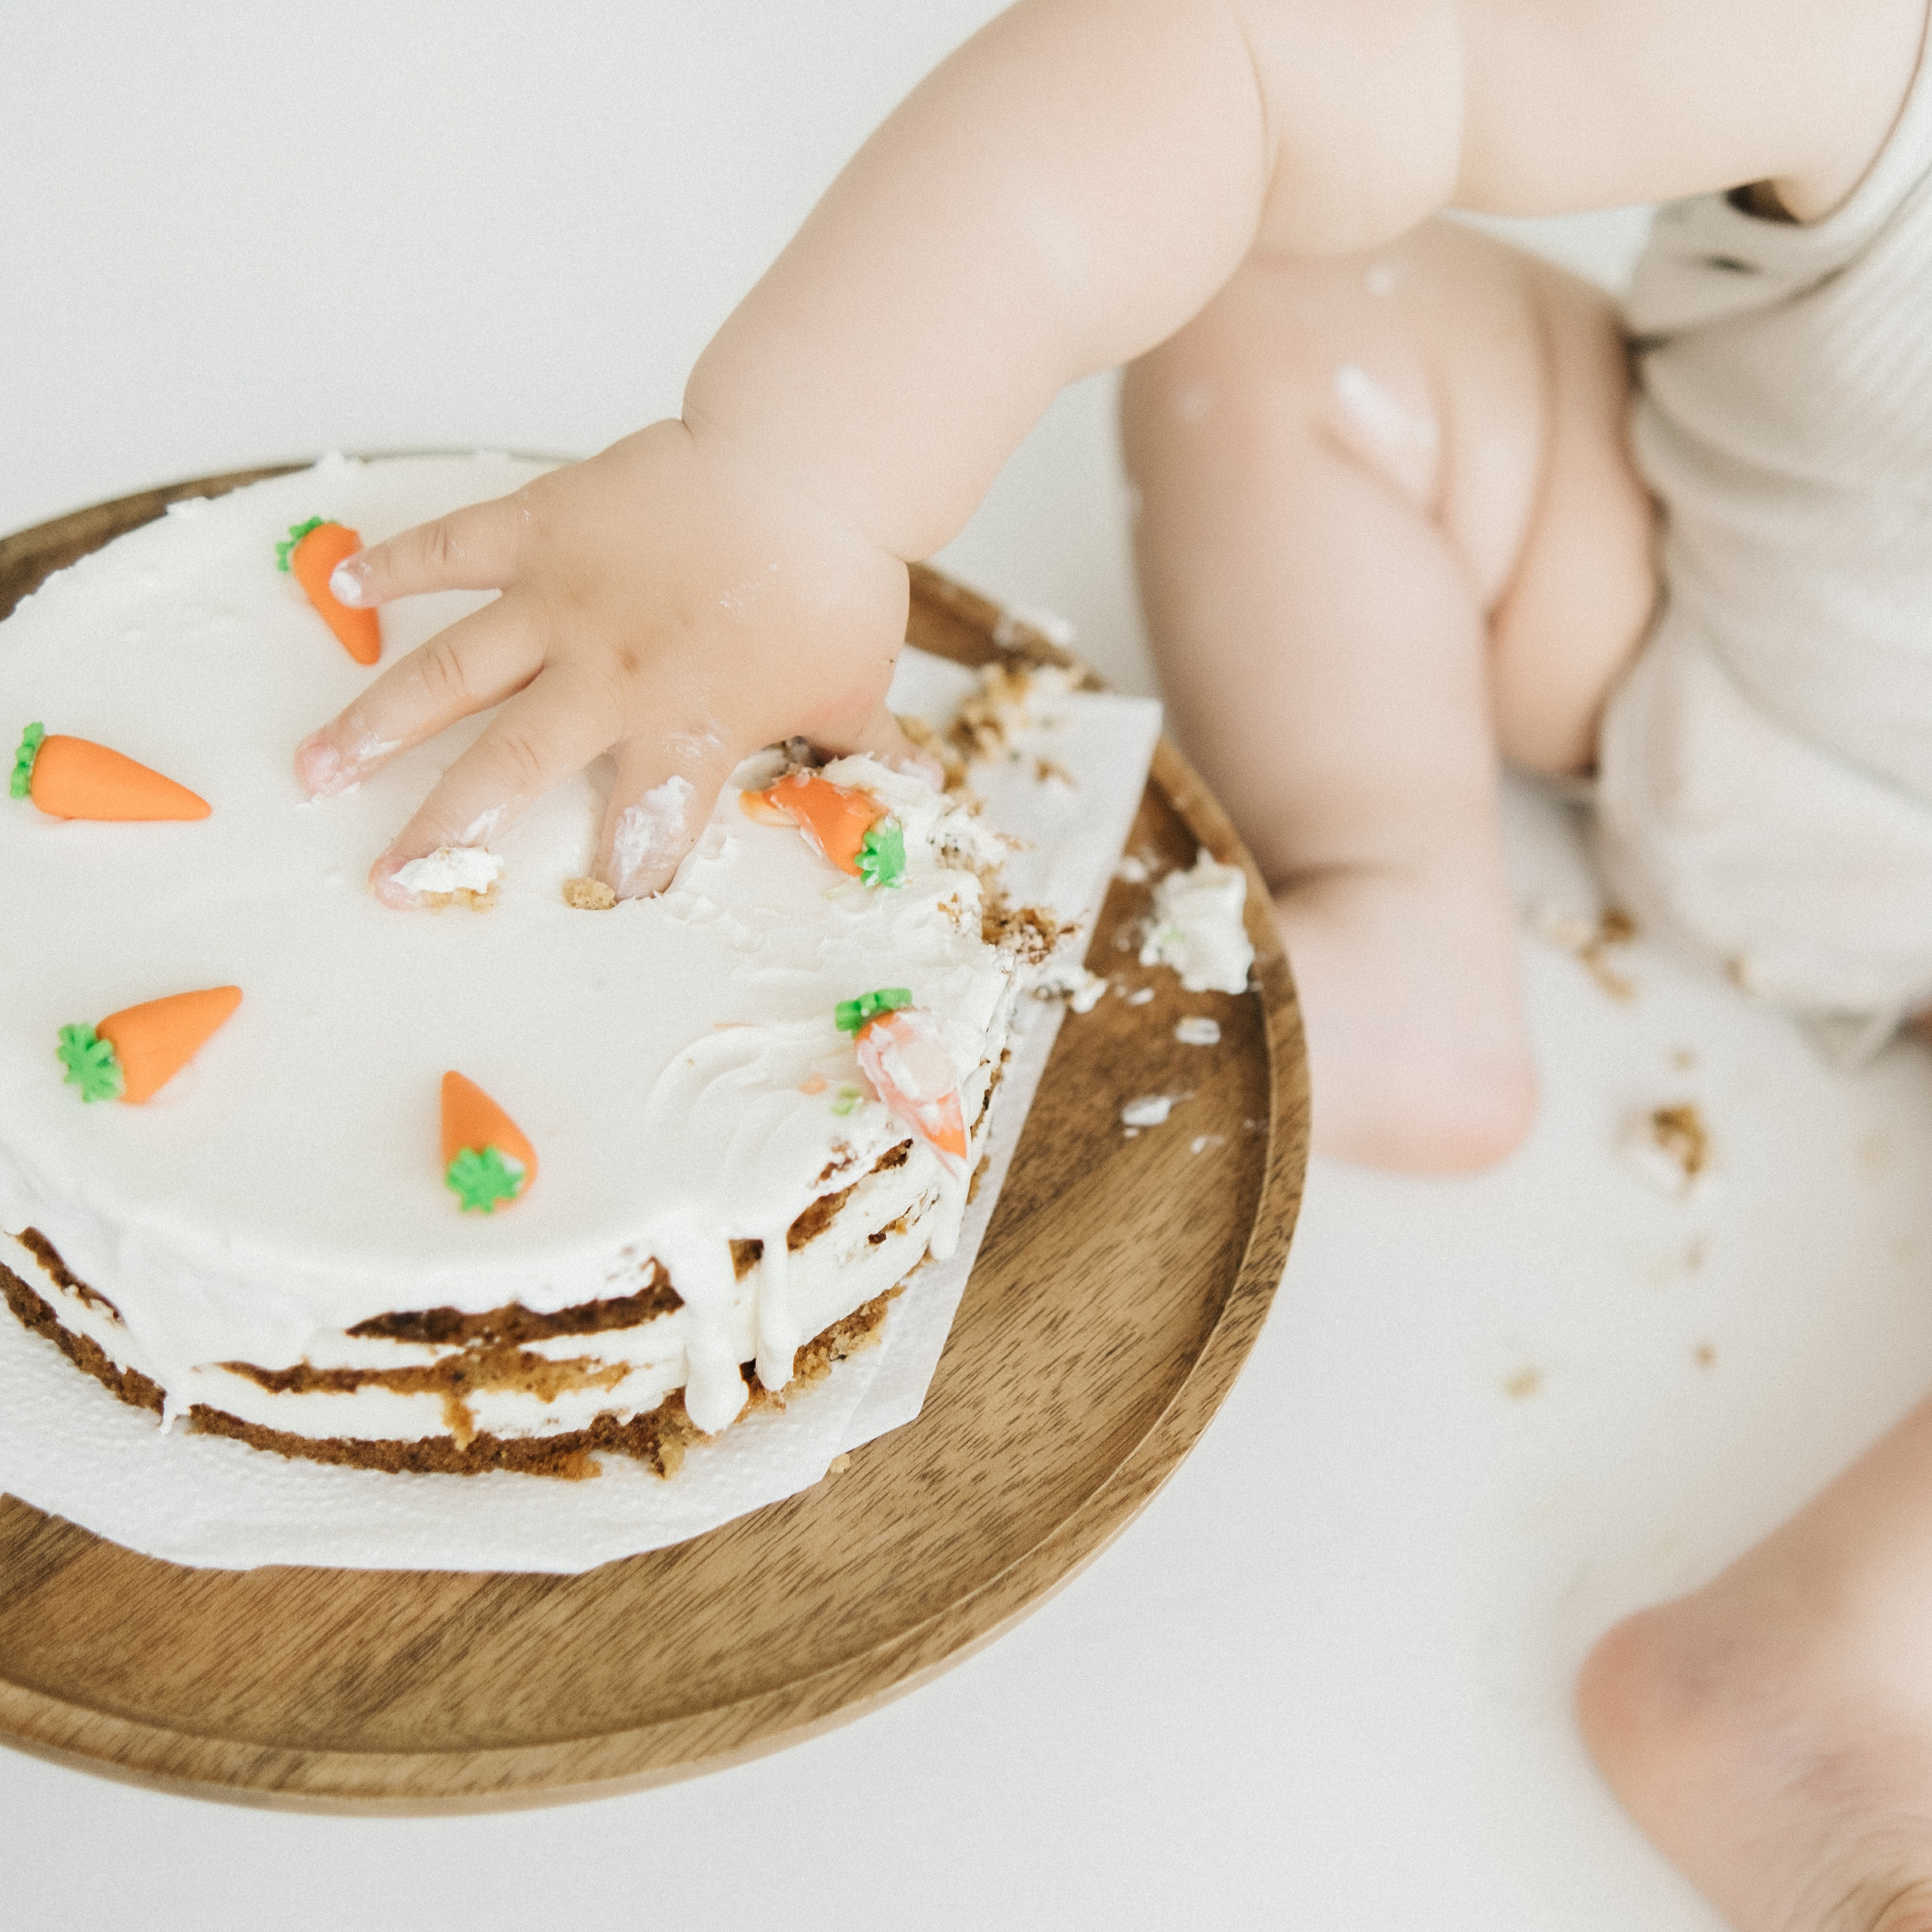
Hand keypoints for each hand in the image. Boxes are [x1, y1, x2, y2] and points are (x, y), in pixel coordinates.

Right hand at [292, 420, 935, 904]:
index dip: (623, 871)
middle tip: (389, 881)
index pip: (643, 827)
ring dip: (379, 720)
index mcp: (683, 728)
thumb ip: (862, 746)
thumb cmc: (834, 581)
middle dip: (444, 830)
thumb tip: (915, 785)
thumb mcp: (855, 682)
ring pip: (452, 671)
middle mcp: (607, 677)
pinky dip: (400, 563)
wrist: (809, 464)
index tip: (591, 906)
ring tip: (313, 767)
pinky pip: (456, 548)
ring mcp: (562, 599)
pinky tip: (344, 586)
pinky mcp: (542, 526)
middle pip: (508, 769)